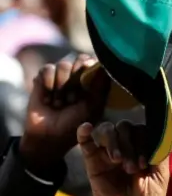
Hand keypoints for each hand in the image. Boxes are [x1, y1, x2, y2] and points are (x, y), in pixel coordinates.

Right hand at [20, 55, 108, 175]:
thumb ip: (101, 89)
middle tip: (72, 99)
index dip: (91, 70)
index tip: (87, 83)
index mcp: (91, 84)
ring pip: (63, 65)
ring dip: (62, 86)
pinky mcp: (43, 78)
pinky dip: (48, 85)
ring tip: (59, 104)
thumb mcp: (92, 109)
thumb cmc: (73, 125)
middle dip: (76, 80)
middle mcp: (76, 77)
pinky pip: (47, 69)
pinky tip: (48, 100)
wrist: (49, 135)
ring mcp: (59, 76)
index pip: (95, 63)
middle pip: (79, 60)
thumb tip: (105, 68)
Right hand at [79, 121, 168, 195]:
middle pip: (125, 127)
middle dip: (130, 145)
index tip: (145, 164)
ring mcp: (109, 152)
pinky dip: (84, 132)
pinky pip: (86, 140)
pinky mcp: (92, 161)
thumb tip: (160, 131)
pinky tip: (85, 128)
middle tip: (132, 169)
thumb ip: (160, 154)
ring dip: (113, 142)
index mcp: (144, 148)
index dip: (144, 142)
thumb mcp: (160, 177)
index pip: (142, 130)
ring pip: (107, 130)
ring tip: (117, 161)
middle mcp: (127, 146)